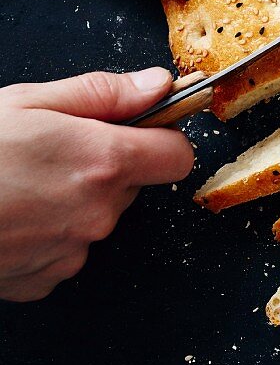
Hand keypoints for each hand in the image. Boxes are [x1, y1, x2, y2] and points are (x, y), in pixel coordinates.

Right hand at [0, 66, 192, 301]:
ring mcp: (71, 253)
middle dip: (106, 165)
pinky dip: (46, 234)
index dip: (163, 137)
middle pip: (131, 186)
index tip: (143, 127)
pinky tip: (11, 215)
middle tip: (55, 149)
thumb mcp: (30, 101)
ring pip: (96, 218)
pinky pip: (64, 251)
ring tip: (21, 181)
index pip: (177, 156)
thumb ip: (104, 93)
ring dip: (74, 200)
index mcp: (103, 162)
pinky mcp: (44, 280)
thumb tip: (158, 84)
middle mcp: (97, 214)